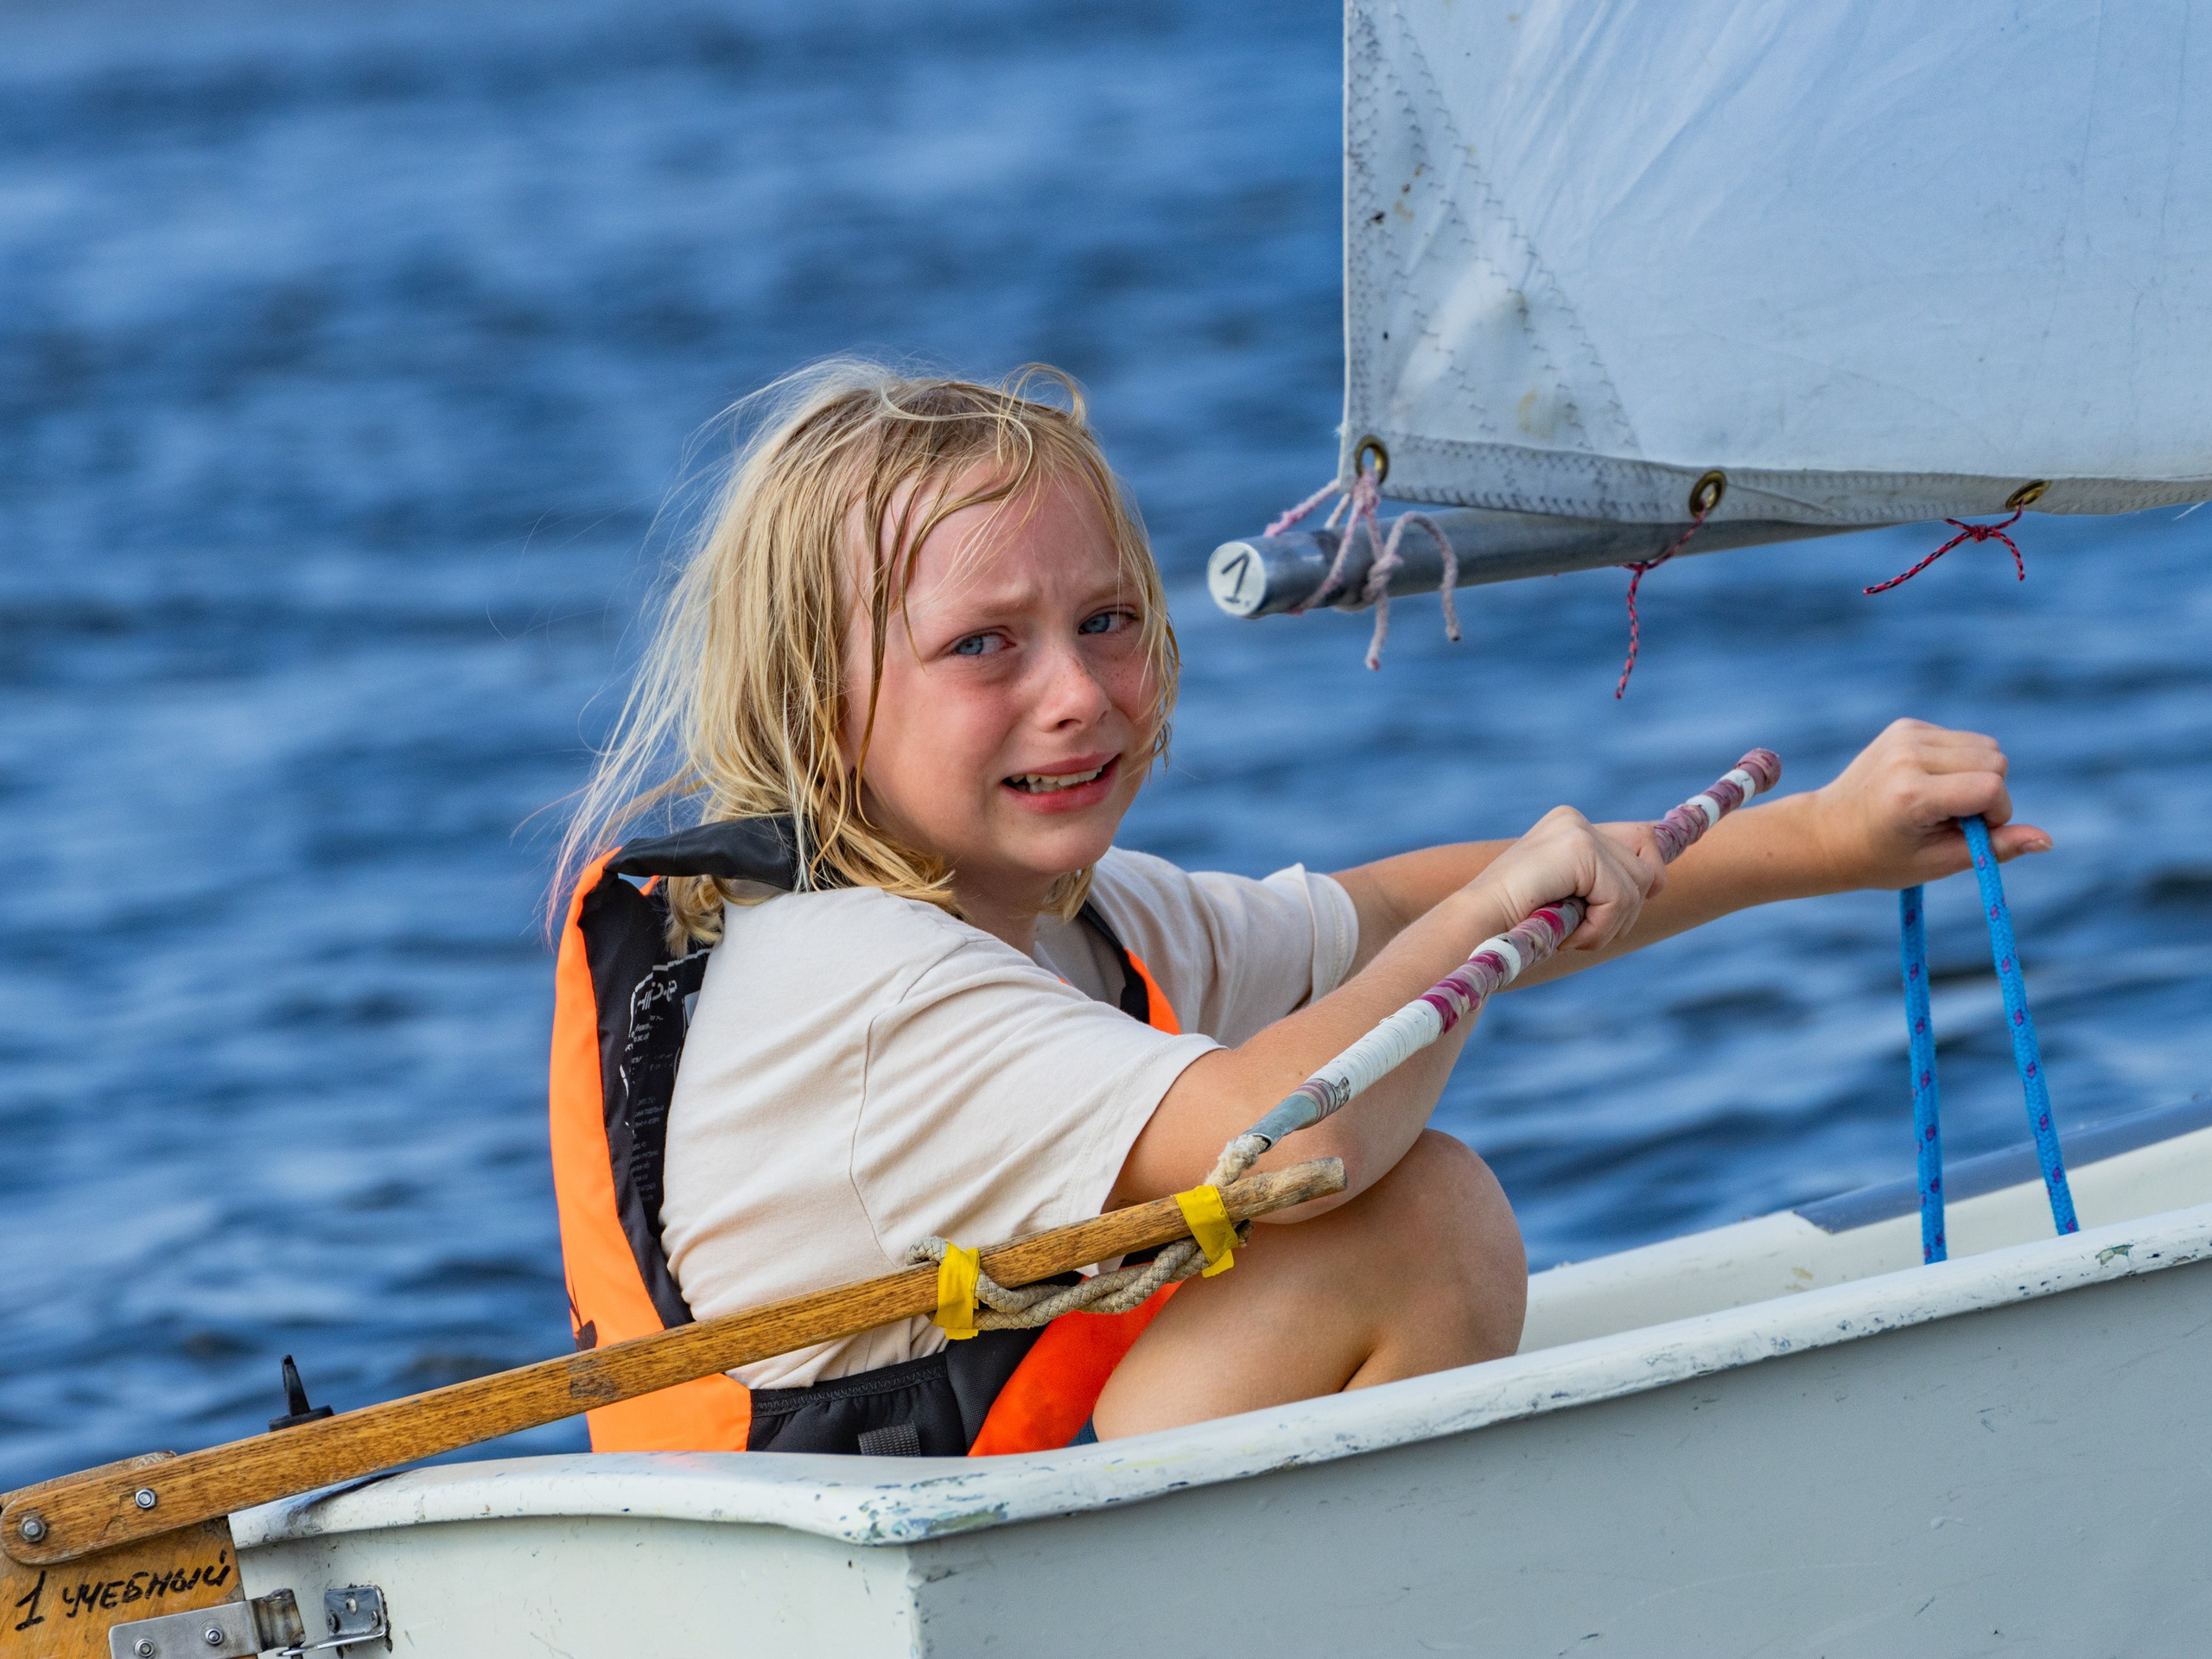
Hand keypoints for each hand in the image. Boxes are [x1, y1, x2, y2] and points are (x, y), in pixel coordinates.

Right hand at [1466, 807, 1666, 949]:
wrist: (1475, 928)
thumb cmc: (1514, 924)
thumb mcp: (1566, 896)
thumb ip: (1603, 880)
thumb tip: (1656, 879)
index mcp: (1569, 824)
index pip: (1644, 840)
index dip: (1646, 877)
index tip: (1626, 905)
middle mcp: (1574, 819)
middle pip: (1648, 866)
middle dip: (1625, 911)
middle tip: (1581, 929)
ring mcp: (1577, 830)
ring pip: (1639, 886)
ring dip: (1608, 925)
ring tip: (1566, 932)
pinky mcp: (1579, 848)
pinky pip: (1619, 899)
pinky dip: (1597, 928)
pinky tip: (1563, 932)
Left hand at [1807, 718, 2051, 889]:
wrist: (1826, 833)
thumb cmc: (1882, 858)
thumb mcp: (1940, 863)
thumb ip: (1996, 848)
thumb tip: (2048, 840)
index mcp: (1912, 793)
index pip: (1991, 786)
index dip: (1995, 813)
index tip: (1970, 832)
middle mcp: (1907, 756)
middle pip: (1994, 759)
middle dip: (1988, 793)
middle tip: (1950, 818)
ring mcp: (1905, 735)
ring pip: (1984, 746)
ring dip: (1975, 775)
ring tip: (1938, 802)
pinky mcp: (1906, 726)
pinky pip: (1961, 740)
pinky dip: (1957, 763)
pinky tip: (1927, 783)